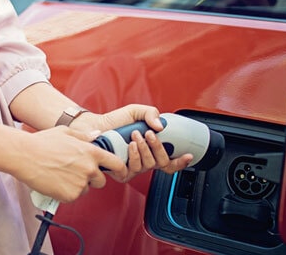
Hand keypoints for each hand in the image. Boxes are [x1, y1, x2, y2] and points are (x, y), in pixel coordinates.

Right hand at [11, 126, 125, 202]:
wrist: (25, 156)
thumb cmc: (43, 141)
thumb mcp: (65, 132)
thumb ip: (84, 135)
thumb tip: (97, 134)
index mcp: (91, 152)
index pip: (115, 163)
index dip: (120, 169)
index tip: (119, 172)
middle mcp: (89, 168)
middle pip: (101, 180)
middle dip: (92, 178)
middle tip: (74, 171)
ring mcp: (80, 183)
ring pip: (86, 189)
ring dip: (78, 185)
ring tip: (61, 174)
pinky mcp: (70, 195)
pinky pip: (74, 196)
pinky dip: (67, 192)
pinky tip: (55, 181)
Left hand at [71, 104, 193, 181]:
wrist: (96, 126)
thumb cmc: (115, 121)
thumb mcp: (136, 111)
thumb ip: (151, 113)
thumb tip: (160, 127)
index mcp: (151, 149)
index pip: (170, 161)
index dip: (182, 161)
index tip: (189, 155)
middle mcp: (145, 160)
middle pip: (163, 162)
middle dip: (158, 147)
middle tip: (149, 133)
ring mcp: (134, 168)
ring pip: (149, 165)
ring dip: (145, 148)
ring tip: (135, 135)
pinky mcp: (122, 173)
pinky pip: (135, 169)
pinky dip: (135, 155)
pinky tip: (130, 145)